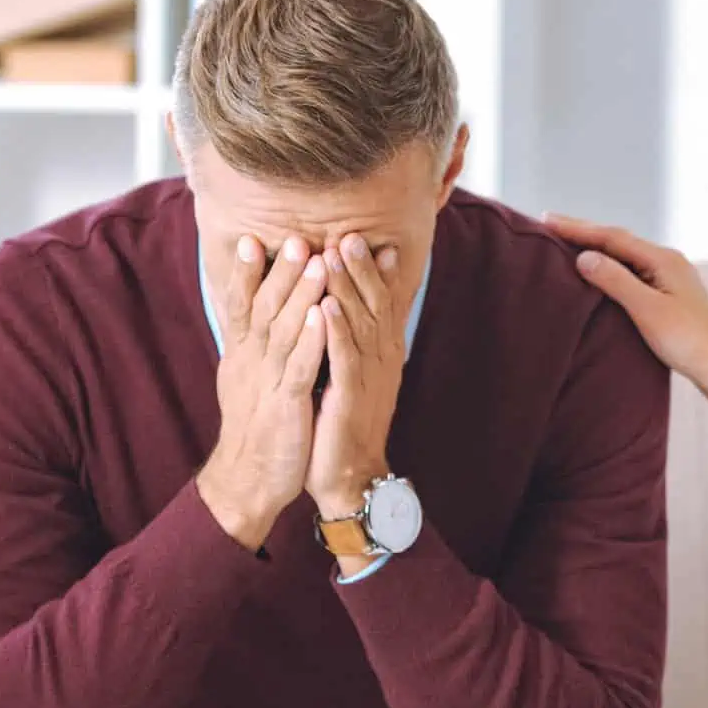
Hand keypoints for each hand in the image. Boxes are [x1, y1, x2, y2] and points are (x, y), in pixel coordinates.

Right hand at [196, 235, 329, 551]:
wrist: (250, 480)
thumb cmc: (258, 426)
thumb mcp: (248, 380)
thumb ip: (252, 345)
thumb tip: (252, 313)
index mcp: (243, 356)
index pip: (241, 306)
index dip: (247, 274)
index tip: (252, 239)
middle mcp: (251, 363)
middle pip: (264, 309)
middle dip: (279, 272)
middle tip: (294, 237)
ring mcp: (267, 383)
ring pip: (284, 332)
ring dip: (300, 296)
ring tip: (317, 262)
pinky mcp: (286, 405)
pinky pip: (300, 368)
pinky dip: (312, 340)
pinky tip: (326, 316)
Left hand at [308, 234, 407, 540]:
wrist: (349, 474)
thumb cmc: (345, 422)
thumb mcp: (354, 374)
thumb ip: (353, 340)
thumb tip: (345, 306)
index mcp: (382, 353)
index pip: (381, 302)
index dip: (373, 270)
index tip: (362, 236)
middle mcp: (381, 360)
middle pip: (374, 304)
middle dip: (361, 268)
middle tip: (349, 233)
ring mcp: (368, 377)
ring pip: (360, 323)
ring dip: (348, 288)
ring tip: (336, 255)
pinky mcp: (349, 397)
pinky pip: (344, 358)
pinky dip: (336, 331)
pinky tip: (326, 307)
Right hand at [543, 213, 707, 429]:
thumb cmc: (691, 342)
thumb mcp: (648, 311)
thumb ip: (616, 281)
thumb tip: (584, 257)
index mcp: (663, 260)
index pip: (612, 237)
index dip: (578, 228)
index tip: (546, 221)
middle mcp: (668, 262)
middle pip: (619, 242)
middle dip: (585, 233)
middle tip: (550, 226)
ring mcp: (671, 279)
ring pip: (626, 257)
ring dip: (597, 249)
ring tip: (567, 246)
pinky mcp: (671, 297)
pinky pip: (634, 273)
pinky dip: (611, 269)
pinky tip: (600, 276)